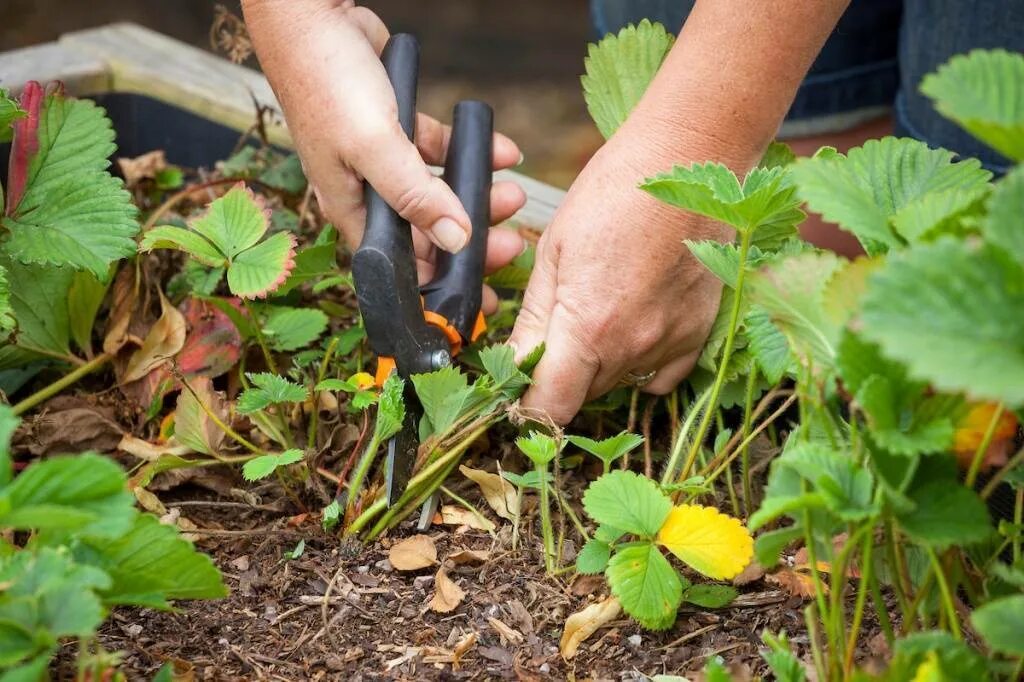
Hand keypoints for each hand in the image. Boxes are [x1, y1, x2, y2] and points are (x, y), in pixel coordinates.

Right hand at [242, 0, 526, 311]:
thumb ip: (416, 196)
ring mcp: (384, 162)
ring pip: (441, 195)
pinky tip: (503, 152)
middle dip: (472, 243)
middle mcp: (367, 193)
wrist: (313, 16)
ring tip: (514, 194)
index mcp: (352, 210)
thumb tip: (456, 241)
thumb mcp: (374, 146)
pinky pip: (442, 152)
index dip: (441, 288)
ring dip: (479, 197)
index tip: (481, 300)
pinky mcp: (398, 128)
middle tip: (512, 244)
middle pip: (428, 234)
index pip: (402, 268)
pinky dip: (472, 154)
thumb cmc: (327, 83)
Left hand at [509, 127, 730, 423]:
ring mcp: (671, 344)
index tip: (517, 388)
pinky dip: (638, 364)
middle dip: (557, 376)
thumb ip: (533, 320)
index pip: (549, 408)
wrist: (688, 162)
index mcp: (587, 328)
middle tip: (553, 329)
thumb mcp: (554, 251)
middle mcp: (632, 348)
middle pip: (580, 396)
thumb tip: (512, 366)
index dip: (526, 407)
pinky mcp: (697, 334)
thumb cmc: (613, 193)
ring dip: (595, 366)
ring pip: (616, 384)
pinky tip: (630, 325)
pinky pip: (659, 375)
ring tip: (596, 310)